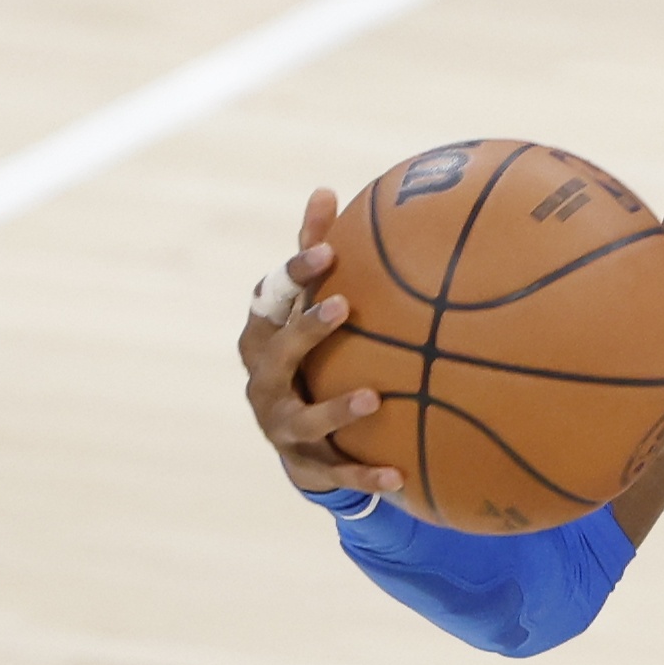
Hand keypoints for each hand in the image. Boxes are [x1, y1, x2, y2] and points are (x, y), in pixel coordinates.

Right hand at [237, 187, 402, 497]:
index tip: (326, 252)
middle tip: (344, 306)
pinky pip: (338, 472)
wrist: (297, 441)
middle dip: (307, 330)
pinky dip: (366, 474)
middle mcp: (263, 382)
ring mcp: (280, 427)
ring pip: (303, 420)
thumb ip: (312, 257)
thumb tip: (324, 189)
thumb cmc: (306, 356)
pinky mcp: (305, 466)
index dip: (293, 276)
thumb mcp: (306, 309)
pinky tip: (401, 476)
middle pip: (277, 355)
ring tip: (373, 397)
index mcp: (262, 339)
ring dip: (335, 408)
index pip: (270, 300)